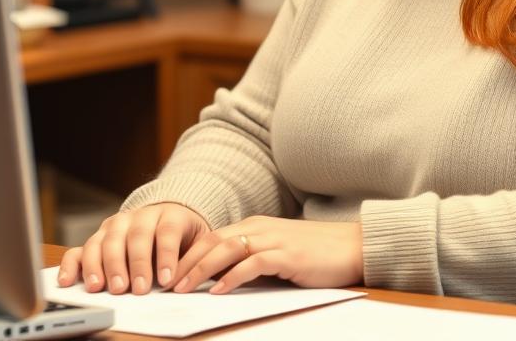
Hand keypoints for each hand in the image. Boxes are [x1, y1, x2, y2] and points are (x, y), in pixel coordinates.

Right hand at [57, 202, 209, 294]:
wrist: (169, 214)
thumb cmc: (182, 235)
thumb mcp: (196, 240)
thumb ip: (193, 256)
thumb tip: (189, 280)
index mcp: (168, 214)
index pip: (167, 232)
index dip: (166, 255)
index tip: (166, 279)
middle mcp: (139, 216)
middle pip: (135, 236)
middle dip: (134, 264)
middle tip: (135, 289)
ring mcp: (115, 225)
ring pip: (106, 241)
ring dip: (103, 266)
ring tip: (103, 288)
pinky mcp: (97, 237)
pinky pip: (80, 248)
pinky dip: (72, 264)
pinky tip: (68, 281)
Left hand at [171, 216, 362, 294]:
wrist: (352, 246)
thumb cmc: (315, 253)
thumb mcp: (277, 254)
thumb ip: (251, 260)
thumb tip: (220, 279)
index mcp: (255, 225)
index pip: (212, 237)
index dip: (187, 256)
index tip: (167, 275)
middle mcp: (260, 227)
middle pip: (212, 241)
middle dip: (185, 262)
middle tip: (163, 284)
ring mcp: (273, 239)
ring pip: (226, 249)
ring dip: (200, 269)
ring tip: (181, 288)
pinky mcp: (287, 254)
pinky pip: (252, 263)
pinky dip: (231, 276)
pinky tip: (217, 290)